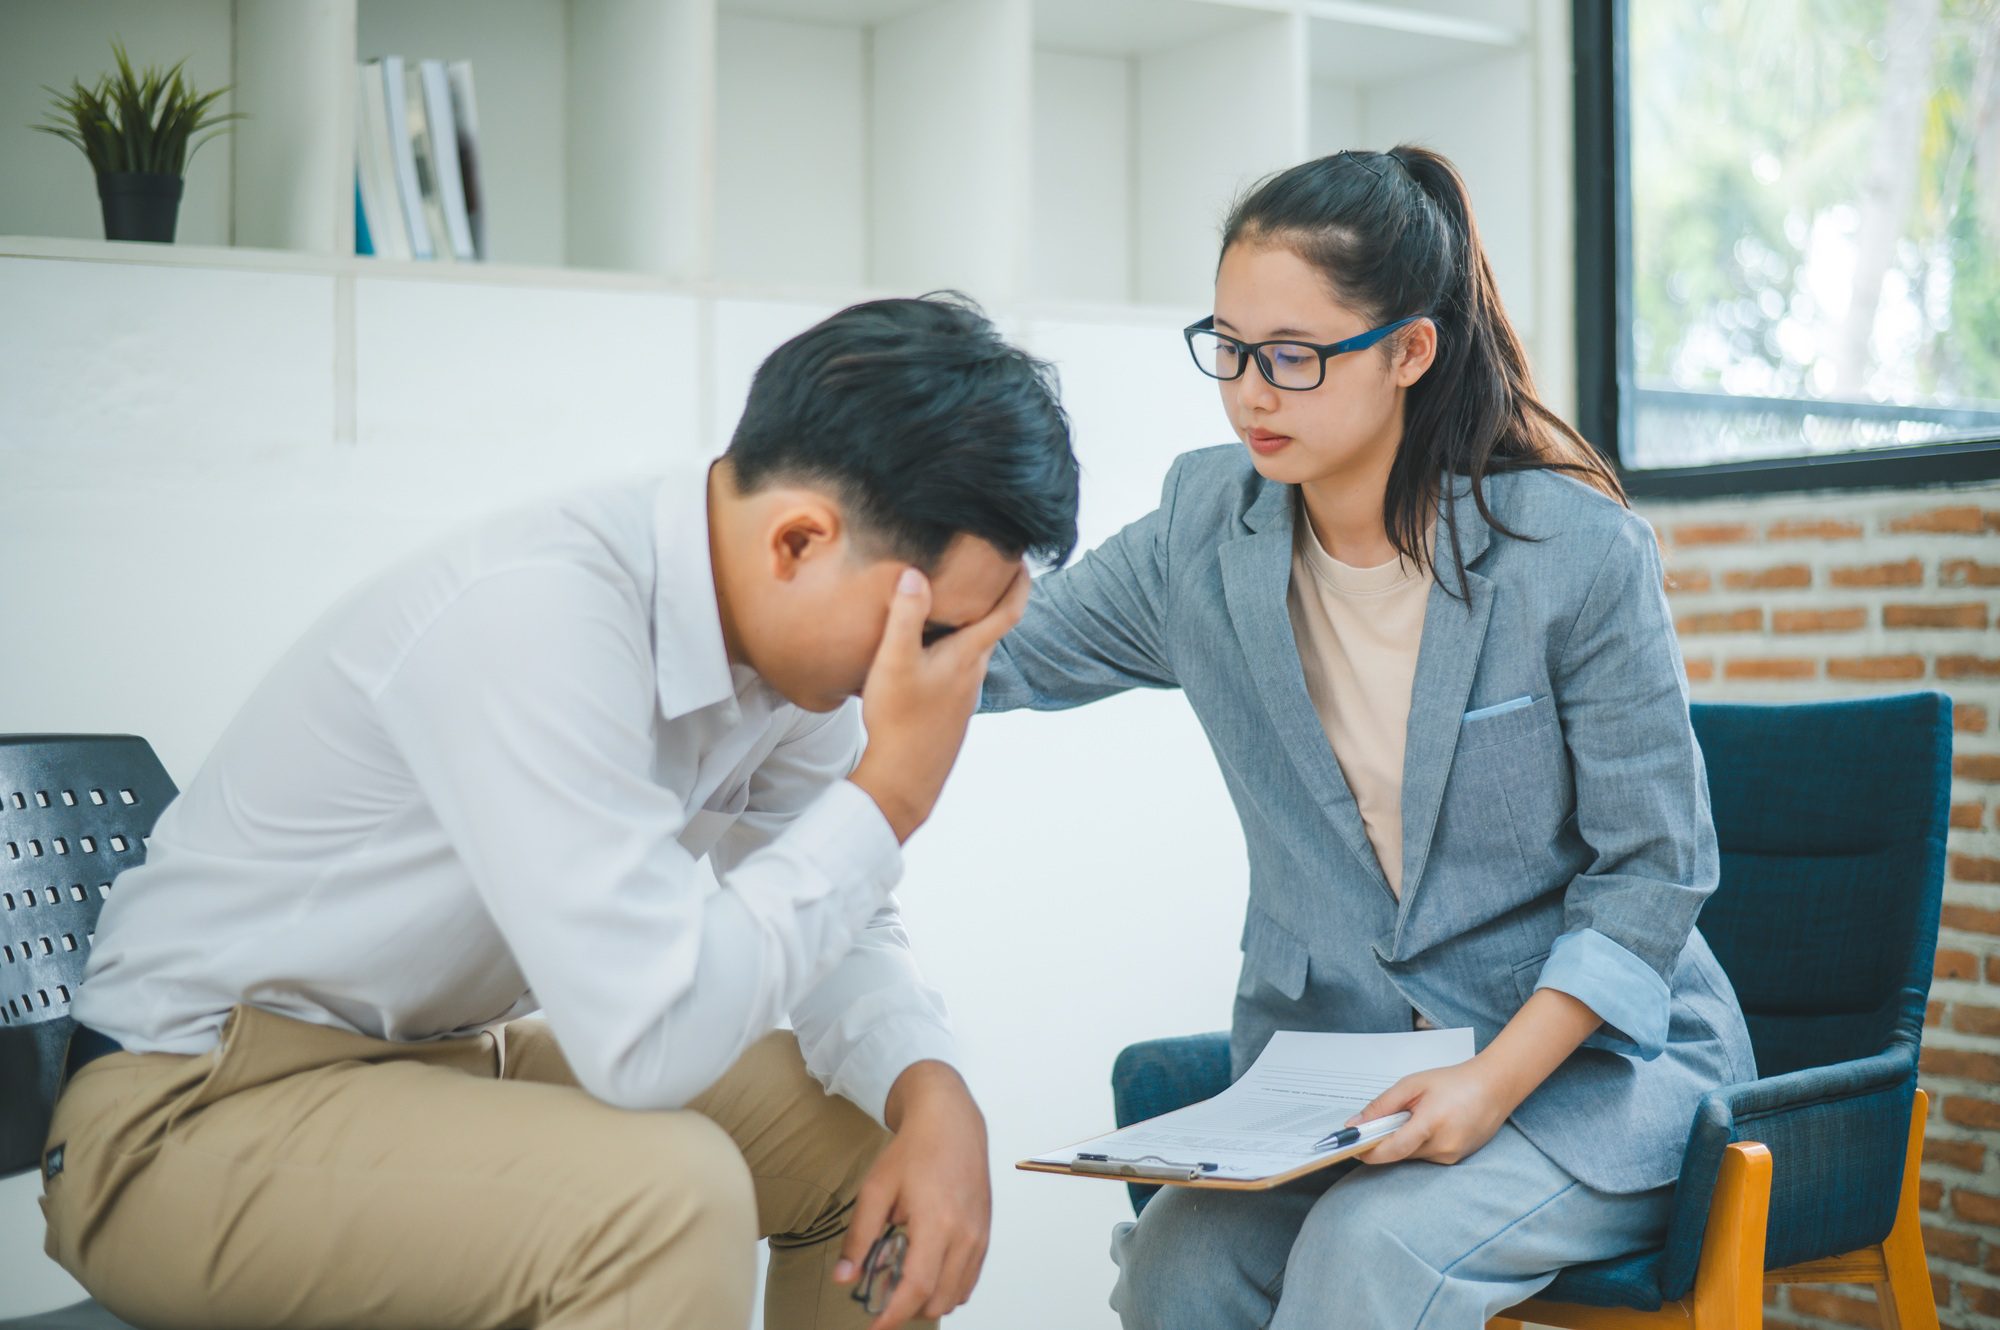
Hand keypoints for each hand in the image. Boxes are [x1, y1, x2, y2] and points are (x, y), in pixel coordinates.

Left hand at [833, 1061, 990, 1328]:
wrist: (952, 1121)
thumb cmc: (914, 1150)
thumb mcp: (876, 1189)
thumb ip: (860, 1236)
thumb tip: (843, 1277)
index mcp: (937, 1222)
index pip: (917, 1288)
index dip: (894, 1315)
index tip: (875, 1329)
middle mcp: (965, 1234)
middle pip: (939, 1300)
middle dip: (909, 1309)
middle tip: (883, 1296)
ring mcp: (980, 1235)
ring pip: (957, 1294)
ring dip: (930, 1299)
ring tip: (904, 1278)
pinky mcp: (985, 1233)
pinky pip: (970, 1278)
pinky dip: (948, 1285)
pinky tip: (927, 1267)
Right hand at [849, 565, 1028, 841]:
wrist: (905, 779)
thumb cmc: (900, 720)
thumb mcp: (895, 661)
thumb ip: (905, 616)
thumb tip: (916, 573)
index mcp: (968, 655)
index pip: (1008, 611)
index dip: (1020, 582)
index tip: (1021, 557)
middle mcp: (974, 673)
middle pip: (992, 627)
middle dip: (991, 597)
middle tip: (980, 568)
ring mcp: (964, 694)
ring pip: (973, 649)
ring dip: (969, 625)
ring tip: (949, 602)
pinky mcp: (951, 710)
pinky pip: (958, 668)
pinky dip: (952, 648)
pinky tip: (926, 649)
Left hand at [1346, 1058, 1514, 1165]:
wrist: (1494, 1087)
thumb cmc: (1453, 1081)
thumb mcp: (1412, 1085)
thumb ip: (1382, 1106)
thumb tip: (1355, 1125)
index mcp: (1431, 1124)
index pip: (1393, 1149)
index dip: (1369, 1151)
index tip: (1352, 1146)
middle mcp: (1443, 1146)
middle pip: (1399, 1154)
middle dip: (1384, 1142)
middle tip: (1379, 1123)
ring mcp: (1451, 1156)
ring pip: (1411, 1156)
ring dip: (1402, 1141)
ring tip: (1414, 1116)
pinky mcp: (1456, 1159)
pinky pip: (1426, 1155)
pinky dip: (1418, 1143)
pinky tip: (1428, 1124)